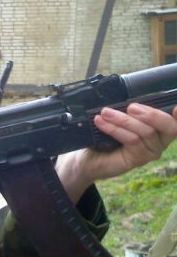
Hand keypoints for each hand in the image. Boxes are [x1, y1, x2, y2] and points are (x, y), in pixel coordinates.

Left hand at [57, 104, 176, 201]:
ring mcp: (151, 151)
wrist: (88, 158)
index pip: (175, 121)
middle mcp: (161, 140)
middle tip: (131, 107)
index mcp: (160, 127)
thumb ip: (130, 111)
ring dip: (123, 120)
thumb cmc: (106, 137)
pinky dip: (115, 129)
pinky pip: (131, 140)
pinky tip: (101, 122)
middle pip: (169, 127)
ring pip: (145, 132)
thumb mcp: (119, 119)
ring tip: (105, 112)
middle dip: (151, 114)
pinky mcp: (139, 159)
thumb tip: (127, 97)